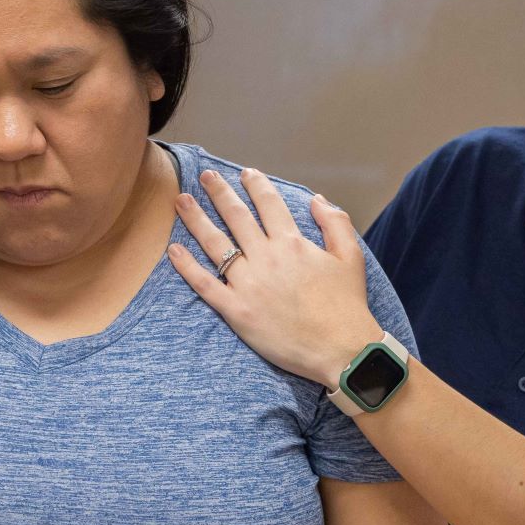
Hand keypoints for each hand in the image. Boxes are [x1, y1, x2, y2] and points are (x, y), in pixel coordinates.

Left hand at [167, 168, 385, 387]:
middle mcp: (266, 258)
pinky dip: (186, 267)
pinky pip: (205, 284)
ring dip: (195, 219)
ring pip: (215, 243)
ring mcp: (248, 284)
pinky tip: (173, 250)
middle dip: (218, 192)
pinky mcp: (237, 311)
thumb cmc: (347, 306)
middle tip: (205, 176)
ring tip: (181, 200)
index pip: (268, 204)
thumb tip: (316, 199)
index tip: (246, 173)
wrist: (340, 350)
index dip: (255, 185)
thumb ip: (335, 223)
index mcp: (292, 243)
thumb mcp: (351, 257)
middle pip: (236, 216)